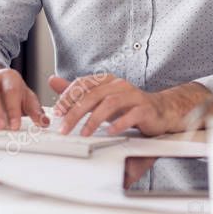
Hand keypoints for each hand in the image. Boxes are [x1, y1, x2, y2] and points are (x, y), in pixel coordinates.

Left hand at [49, 75, 211, 136]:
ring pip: (110, 103)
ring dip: (94, 119)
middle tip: (65, 127)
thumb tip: (53, 80)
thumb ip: (77, 91)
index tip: (58, 111)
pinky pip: (131, 115)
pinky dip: (119, 123)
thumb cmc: (128, 106)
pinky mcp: (145, 109)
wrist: (160, 111)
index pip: (84, 83)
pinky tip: (110, 132)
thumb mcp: (100, 99)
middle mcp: (120, 85)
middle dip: (76, 111)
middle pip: (94, 95)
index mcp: (108, 81)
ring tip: (84, 133)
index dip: (69, 96)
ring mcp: (134, 96)